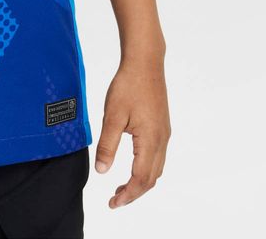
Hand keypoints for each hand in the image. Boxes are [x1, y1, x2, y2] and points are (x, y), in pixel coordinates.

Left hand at [94, 55, 170, 208]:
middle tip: (115, 200)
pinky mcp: (162, 126)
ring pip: (156, 169)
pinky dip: (146, 169)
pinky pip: (157, 156)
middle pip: (151, 178)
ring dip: (141, 182)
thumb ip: (107, 145)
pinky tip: (133, 165)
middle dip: (134, 193)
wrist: (145, 63)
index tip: (113, 203)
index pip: (140, 179)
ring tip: (122, 187)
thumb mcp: (112, 116)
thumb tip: (102, 171)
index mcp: (150, 140)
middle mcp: (162, 140)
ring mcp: (164, 133)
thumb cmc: (128, 85)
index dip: (127, 195)